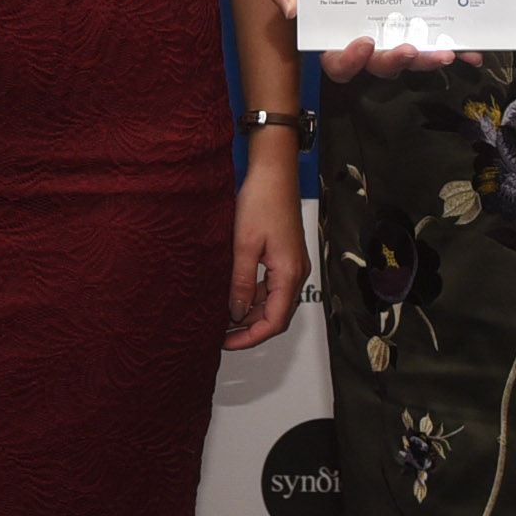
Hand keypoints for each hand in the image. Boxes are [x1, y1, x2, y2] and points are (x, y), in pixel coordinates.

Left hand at [225, 154, 307, 350]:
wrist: (274, 172)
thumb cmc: (262, 201)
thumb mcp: (244, 245)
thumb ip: (241, 282)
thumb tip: (235, 313)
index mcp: (290, 274)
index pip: (274, 321)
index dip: (250, 337)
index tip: (226, 343)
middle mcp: (296, 273)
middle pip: (275, 315)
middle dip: (248, 328)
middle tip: (219, 334)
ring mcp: (292, 265)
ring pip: (272, 301)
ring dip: (249, 312)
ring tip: (221, 317)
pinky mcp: (284, 256)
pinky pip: (271, 286)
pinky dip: (252, 295)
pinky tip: (232, 294)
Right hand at [286, 0, 484, 81]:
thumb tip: (290, 9)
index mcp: (339, 38)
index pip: (340, 62)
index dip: (351, 60)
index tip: (363, 42)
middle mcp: (372, 43)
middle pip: (382, 65)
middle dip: (397, 61)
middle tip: (409, 49)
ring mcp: (399, 36)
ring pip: (415, 58)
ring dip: (430, 59)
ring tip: (446, 49)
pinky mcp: (424, 27)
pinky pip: (441, 42)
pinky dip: (460, 48)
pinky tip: (473, 48)